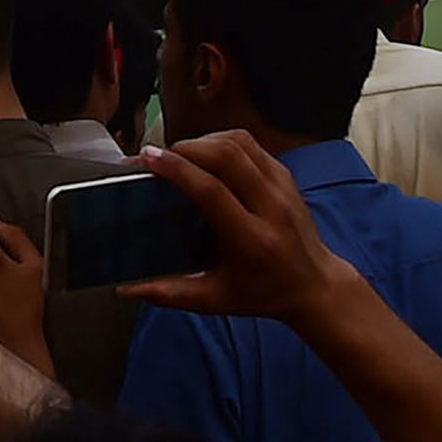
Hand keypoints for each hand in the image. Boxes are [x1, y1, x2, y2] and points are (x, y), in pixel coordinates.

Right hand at [114, 132, 367, 330]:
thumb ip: (169, 293)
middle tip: (160, 156)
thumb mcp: (215, 300)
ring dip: (205, 140)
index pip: (211, 190)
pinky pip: (252, 145)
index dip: (177, 169)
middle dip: (186, 147)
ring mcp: (283, 188)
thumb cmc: (262, 294)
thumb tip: (126, 288)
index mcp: (252, 239)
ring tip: (181, 154)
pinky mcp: (287, 176)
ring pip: (240, 142)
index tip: (148, 158)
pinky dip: (224, 141)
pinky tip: (207, 155)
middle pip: (227, 155)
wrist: (315, 287)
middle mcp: (271, 207)